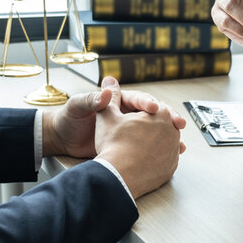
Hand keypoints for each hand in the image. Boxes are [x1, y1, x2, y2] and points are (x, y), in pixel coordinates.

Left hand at [42, 76, 186, 157]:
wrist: (64, 140)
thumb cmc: (69, 119)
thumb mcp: (78, 107)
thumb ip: (93, 99)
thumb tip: (108, 87)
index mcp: (118, 102)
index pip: (138, 100)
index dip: (147, 103)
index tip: (153, 109)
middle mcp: (127, 114)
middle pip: (154, 115)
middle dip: (167, 118)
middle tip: (177, 123)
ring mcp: (130, 131)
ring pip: (156, 131)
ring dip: (169, 136)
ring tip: (179, 142)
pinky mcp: (129, 146)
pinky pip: (150, 147)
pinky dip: (163, 151)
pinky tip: (172, 155)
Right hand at [95, 80, 183, 198]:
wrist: (118, 176)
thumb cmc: (113, 145)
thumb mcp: (108, 116)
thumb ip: (110, 97)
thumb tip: (109, 82)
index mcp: (160, 113)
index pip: (154, 107)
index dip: (142, 111)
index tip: (135, 117)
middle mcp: (172, 131)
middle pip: (162, 124)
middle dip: (151, 126)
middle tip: (136, 132)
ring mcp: (173, 150)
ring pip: (165, 141)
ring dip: (155, 142)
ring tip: (138, 145)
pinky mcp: (171, 167)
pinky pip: (165, 159)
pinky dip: (157, 158)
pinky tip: (144, 159)